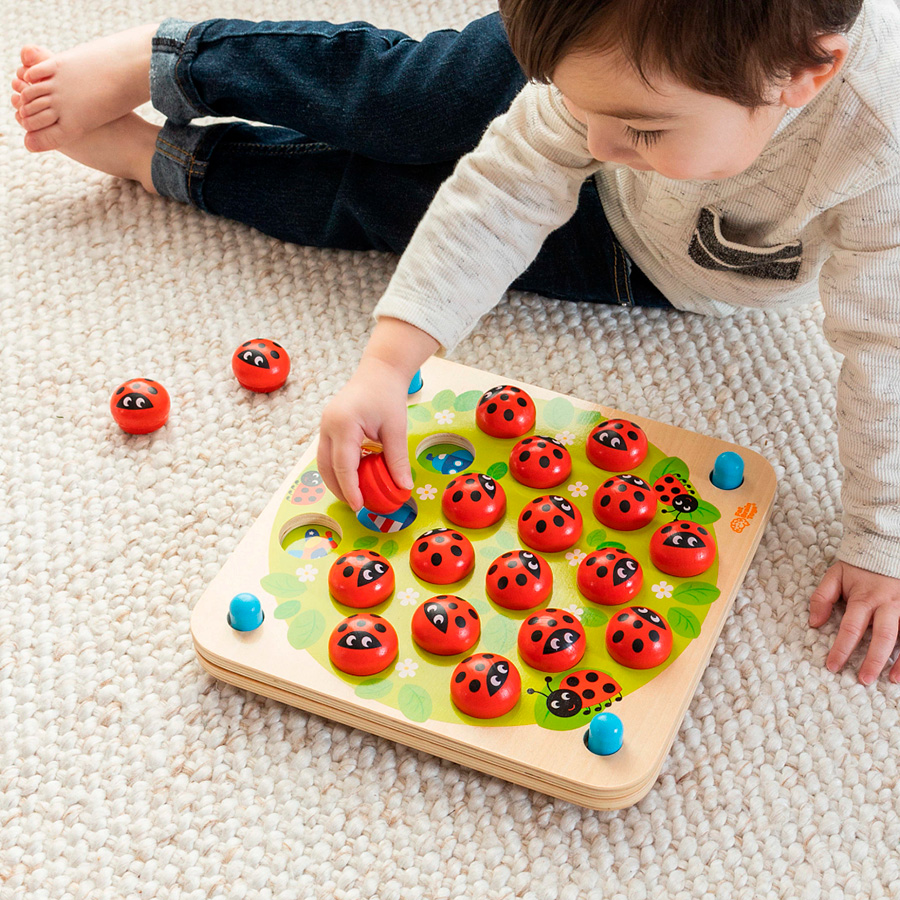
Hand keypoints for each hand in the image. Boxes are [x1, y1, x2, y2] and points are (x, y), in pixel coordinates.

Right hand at [317, 317, 439, 509]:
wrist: (379, 370)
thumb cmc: (388, 395)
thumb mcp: (396, 429)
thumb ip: (397, 460)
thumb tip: (403, 487)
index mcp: (344, 424)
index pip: (344, 465)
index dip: (350, 489)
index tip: (359, 506)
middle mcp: (328, 425)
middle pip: (327, 467)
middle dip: (340, 489)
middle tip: (357, 505)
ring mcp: (324, 425)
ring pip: (323, 462)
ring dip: (336, 480)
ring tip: (354, 495)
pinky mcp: (328, 426)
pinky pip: (328, 453)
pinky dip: (337, 468)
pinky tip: (353, 476)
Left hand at [808, 560, 899, 684]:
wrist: (886, 548)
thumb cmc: (859, 566)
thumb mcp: (835, 575)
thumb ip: (821, 598)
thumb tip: (814, 623)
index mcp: (864, 597)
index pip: (851, 628)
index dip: (841, 648)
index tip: (832, 666)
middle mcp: (888, 604)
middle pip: (882, 636)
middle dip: (872, 660)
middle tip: (862, 679)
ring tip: (890, 680)